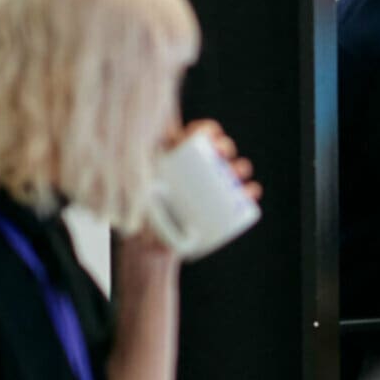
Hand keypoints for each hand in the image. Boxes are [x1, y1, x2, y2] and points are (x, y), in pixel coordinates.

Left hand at [124, 120, 259, 263]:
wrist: (146, 248)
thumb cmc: (135, 219)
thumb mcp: (130, 199)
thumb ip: (126, 191)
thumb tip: (134, 167)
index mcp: (174, 158)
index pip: (192, 136)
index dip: (205, 131)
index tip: (209, 138)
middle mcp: (195, 170)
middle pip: (214, 151)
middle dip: (226, 148)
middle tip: (224, 157)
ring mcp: (209, 188)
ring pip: (230, 170)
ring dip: (240, 168)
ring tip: (238, 176)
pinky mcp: (220, 207)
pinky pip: (239, 195)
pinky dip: (249, 191)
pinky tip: (252, 191)